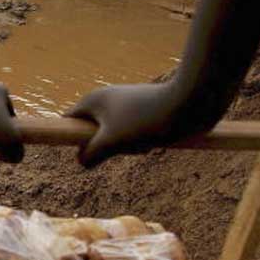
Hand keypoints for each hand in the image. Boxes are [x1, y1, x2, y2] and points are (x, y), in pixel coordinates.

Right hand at [66, 82, 190, 166]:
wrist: (192, 103)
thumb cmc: (145, 122)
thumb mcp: (110, 144)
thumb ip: (89, 155)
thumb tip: (82, 161)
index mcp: (92, 100)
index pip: (67, 121)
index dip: (69, 138)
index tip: (82, 152)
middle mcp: (106, 98)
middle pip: (92, 131)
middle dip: (104, 146)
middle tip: (120, 148)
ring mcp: (126, 102)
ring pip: (114, 134)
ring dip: (124, 145)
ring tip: (141, 143)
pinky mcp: (143, 108)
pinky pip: (131, 131)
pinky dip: (139, 140)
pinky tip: (153, 140)